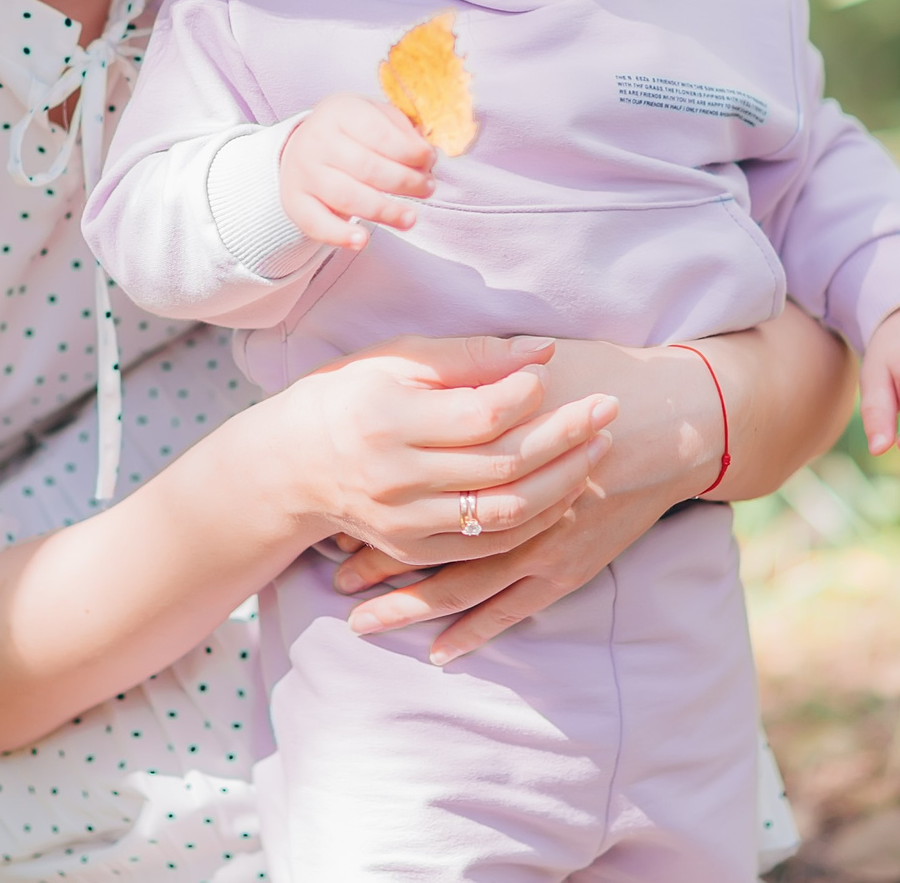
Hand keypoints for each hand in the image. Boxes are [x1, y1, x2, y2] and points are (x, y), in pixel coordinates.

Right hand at [270, 334, 617, 569]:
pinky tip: (563, 492)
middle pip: (502, 465)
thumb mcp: (394, 358)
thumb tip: (542, 351)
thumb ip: (467, 355)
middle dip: (565, 435)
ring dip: (562, 482)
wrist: (292, 465)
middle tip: (608, 408)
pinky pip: (488, 546)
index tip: (556, 372)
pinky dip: (533, 522)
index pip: (479, 415)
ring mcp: (405, 522)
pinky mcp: (414, 549)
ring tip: (597, 448)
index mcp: (387, 420)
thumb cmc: (349, 394)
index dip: (527, 395)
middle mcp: (395, 478)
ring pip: (504, 513)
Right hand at [279, 92, 434, 249]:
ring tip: (410, 218)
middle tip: (427, 188)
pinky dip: (340, 235)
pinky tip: (362, 240)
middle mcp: (317, 140)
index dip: (410, 151)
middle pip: (367, 168)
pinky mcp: (294, 202)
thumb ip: (401, 131)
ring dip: (385, 211)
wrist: (302, 147)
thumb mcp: (374, 116)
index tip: (429, 160)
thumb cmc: (350, 133)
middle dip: (405, 182)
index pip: (379, 134)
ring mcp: (303, 172)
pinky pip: (317, 224)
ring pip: (347, 197)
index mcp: (340, 112)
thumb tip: (426, 154)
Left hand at [323, 336, 723, 662]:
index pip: (421, 488)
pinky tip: (440, 651)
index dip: (377, 508)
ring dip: (413, 606)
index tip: (335, 524)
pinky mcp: (568, 568)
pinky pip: (512, 609)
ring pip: (464, 586)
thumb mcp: (529, 365)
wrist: (673, 420)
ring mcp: (544, 543)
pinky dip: (474, 631)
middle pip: (432, 543)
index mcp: (500, 449)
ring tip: (364, 622)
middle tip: (334, 582)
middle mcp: (516, 504)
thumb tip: (416, 377)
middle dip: (379, 566)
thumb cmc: (597, 379)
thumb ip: (473, 373)